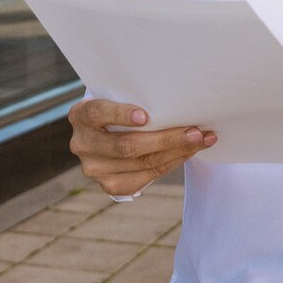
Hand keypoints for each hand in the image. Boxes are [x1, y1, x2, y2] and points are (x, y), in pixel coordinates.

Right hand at [66, 99, 215, 198]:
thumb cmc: (122, 105)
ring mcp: (94, 169)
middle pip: (127, 146)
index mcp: (81, 115)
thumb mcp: (120, 96)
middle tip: (195, 131)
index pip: (98, 113)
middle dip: (166, 138)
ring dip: (178, 151)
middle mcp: (82, 144)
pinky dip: (172, 163)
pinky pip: (147, 176)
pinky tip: (189, 152)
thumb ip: (135, 97)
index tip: (145, 116)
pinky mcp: (110, 186)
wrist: (111, 132)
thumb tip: (178, 99)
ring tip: (202, 139)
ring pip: (142, 163)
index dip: (121, 115)